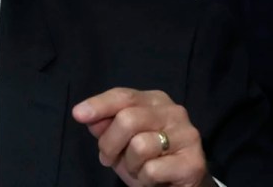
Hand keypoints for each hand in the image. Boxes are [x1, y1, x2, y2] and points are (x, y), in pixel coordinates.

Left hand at [72, 88, 214, 186]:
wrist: (181, 185)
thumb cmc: (147, 158)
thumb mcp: (120, 141)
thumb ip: (105, 125)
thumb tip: (86, 116)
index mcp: (154, 100)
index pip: (123, 96)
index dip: (99, 104)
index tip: (78, 114)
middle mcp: (174, 112)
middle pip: (128, 119)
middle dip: (109, 144)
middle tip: (107, 159)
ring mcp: (187, 135)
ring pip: (140, 146)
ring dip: (130, 165)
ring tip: (137, 169)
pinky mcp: (194, 162)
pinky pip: (152, 169)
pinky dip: (144, 179)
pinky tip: (152, 180)